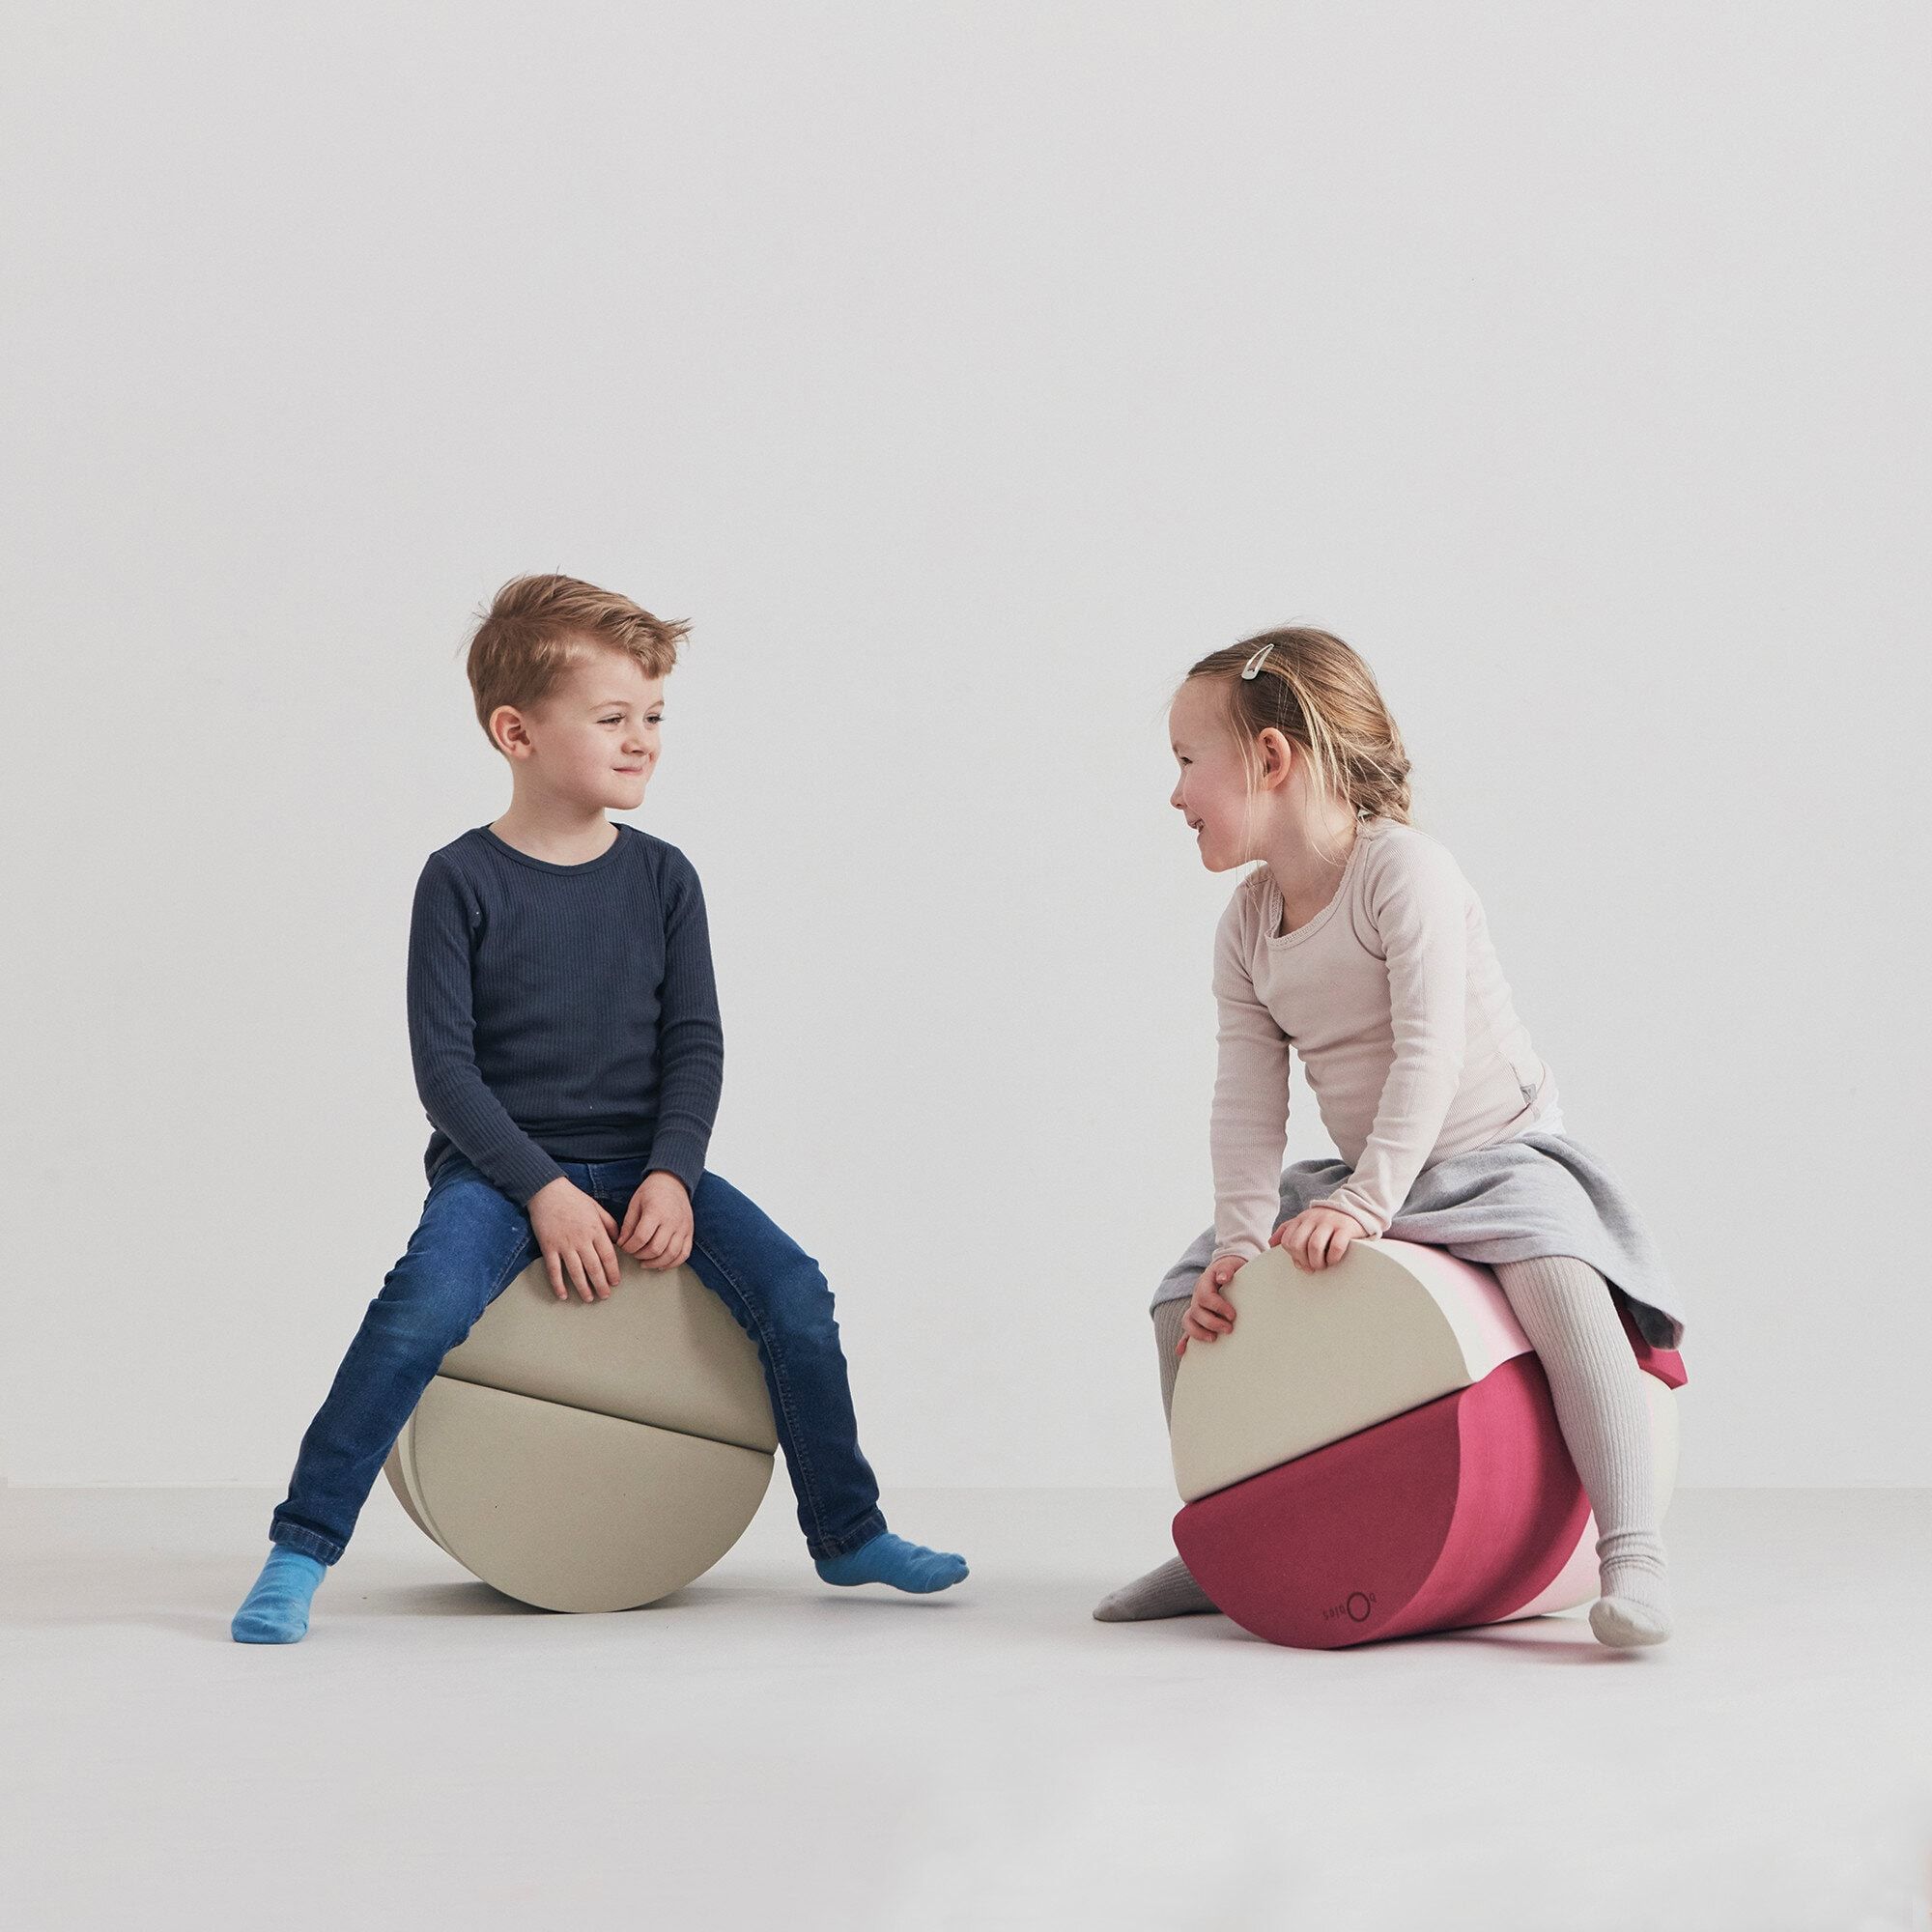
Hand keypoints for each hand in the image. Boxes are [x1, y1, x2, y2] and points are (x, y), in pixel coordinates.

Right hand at [527, 1177, 622, 1301]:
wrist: (548, 1192)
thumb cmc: (574, 1199)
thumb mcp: (597, 1208)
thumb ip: (609, 1225)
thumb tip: (618, 1241)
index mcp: (595, 1230)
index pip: (608, 1257)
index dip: (613, 1272)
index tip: (615, 1283)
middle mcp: (581, 1240)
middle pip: (594, 1268)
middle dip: (601, 1285)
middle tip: (605, 1296)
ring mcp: (564, 1245)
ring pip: (576, 1273)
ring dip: (583, 1288)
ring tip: (589, 1298)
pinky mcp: (548, 1247)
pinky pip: (554, 1270)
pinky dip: (558, 1285)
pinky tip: (563, 1295)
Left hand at [619, 1170, 692, 1270]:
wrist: (674, 1181)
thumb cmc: (652, 1191)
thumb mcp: (635, 1204)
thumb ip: (628, 1225)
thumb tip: (622, 1244)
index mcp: (656, 1212)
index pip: (641, 1238)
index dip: (629, 1247)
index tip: (624, 1247)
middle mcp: (672, 1221)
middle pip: (656, 1249)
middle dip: (640, 1256)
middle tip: (634, 1253)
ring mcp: (683, 1228)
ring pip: (670, 1255)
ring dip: (655, 1263)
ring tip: (645, 1262)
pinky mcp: (690, 1232)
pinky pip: (684, 1254)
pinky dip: (672, 1263)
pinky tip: (661, 1265)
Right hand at [1178, 1254, 1247, 1355]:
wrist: (1227, 1270)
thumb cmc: (1232, 1269)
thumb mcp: (1231, 1264)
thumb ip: (1227, 1268)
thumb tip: (1223, 1278)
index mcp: (1204, 1284)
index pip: (1205, 1297)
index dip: (1218, 1307)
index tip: (1232, 1314)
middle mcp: (1197, 1297)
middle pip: (1196, 1312)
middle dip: (1212, 1323)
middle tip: (1229, 1329)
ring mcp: (1196, 1308)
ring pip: (1189, 1322)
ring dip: (1198, 1333)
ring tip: (1213, 1339)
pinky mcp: (1198, 1318)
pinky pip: (1188, 1330)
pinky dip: (1183, 1342)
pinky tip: (1181, 1351)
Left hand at [1271, 1205, 1369, 1271]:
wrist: (1353, 1209)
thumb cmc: (1326, 1221)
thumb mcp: (1304, 1222)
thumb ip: (1287, 1230)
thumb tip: (1271, 1243)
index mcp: (1301, 1219)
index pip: (1287, 1241)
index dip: (1293, 1256)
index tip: (1302, 1263)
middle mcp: (1313, 1219)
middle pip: (1297, 1244)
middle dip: (1303, 1260)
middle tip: (1312, 1266)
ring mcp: (1330, 1222)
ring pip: (1314, 1246)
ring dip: (1317, 1262)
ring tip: (1322, 1265)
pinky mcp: (1346, 1228)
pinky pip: (1336, 1246)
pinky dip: (1333, 1258)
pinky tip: (1334, 1260)